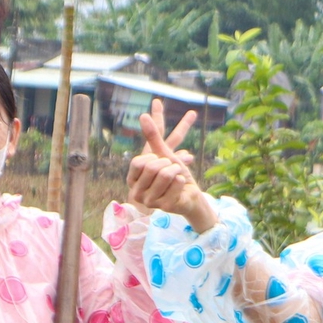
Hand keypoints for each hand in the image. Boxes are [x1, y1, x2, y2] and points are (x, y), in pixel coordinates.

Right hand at [125, 100, 213, 230]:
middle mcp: (137, 192)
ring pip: (165, 174)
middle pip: (151, 167)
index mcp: (133, 179)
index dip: (153, 157)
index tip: (161, 161)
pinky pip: (176, 182)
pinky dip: (182, 179)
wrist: (189, 195)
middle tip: (172, 169)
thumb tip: (143, 115)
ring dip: (176, 170)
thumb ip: (153, 136)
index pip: (138, 162)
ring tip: (176, 176)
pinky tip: (180, 186)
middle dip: (168, 163)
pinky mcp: (164, 207)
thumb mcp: (163, 154)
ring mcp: (150, 202)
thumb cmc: (174, 174)